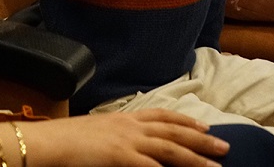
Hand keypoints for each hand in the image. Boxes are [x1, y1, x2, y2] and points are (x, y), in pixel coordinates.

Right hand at [22, 110, 230, 166]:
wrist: (47, 142)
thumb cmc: (65, 140)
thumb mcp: (95, 133)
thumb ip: (114, 136)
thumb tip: (122, 145)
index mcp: (124, 118)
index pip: (162, 115)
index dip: (186, 120)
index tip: (205, 123)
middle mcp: (131, 126)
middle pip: (174, 131)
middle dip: (202, 139)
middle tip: (225, 146)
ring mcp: (127, 141)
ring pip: (171, 149)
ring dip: (196, 159)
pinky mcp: (120, 157)